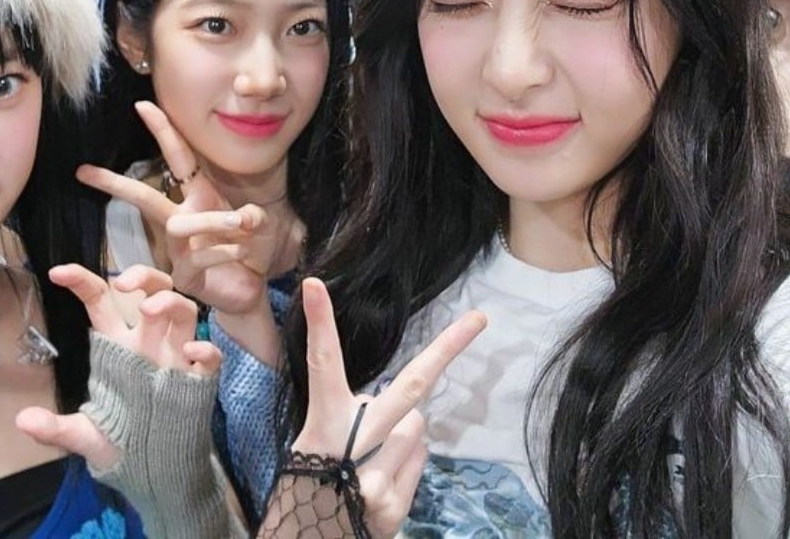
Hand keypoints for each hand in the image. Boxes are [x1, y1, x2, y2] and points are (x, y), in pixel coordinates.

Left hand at [15, 263, 218, 467]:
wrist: (155, 470)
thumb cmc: (121, 440)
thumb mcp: (85, 435)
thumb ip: (57, 428)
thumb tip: (22, 419)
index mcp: (117, 347)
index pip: (100, 302)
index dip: (81, 282)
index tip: (57, 272)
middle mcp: (148, 344)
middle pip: (153, 291)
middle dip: (144, 277)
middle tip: (124, 283)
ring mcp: (176, 358)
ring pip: (184, 311)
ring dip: (170, 302)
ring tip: (149, 309)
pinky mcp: (198, 380)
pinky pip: (210, 356)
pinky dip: (205, 349)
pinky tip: (192, 353)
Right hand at [77, 101, 291, 315]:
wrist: (251, 288)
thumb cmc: (251, 249)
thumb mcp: (258, 224)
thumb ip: (252, 216)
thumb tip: (242, 218)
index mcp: (198, 196)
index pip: (178, 157)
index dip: (163, 131)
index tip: (142, 104)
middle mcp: (182, 218)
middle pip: (144, 197)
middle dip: (115, 184)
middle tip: (84, 171)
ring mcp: (178, 248)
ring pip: (181, 224)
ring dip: (216, 221)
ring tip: (244, 224)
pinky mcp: (184, 275)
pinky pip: (201, 255)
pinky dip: (229, 250)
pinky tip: (244, 253)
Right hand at [261, 278, 486, 537]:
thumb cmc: (309, 482)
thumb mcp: (315, 441)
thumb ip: (355, 414)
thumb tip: (402, 404)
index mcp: (322, 422)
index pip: (321, 364)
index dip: (320, 323)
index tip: (315, 284)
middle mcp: (350, 446)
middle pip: (409, 388)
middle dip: (447, 350)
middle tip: (480, 319)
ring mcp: (375, 478)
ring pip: (416, 425)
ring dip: (400, 434)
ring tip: (368, 459)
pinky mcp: (392, 506)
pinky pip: (419, 456)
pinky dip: (404, 461)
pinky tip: (378, 479)